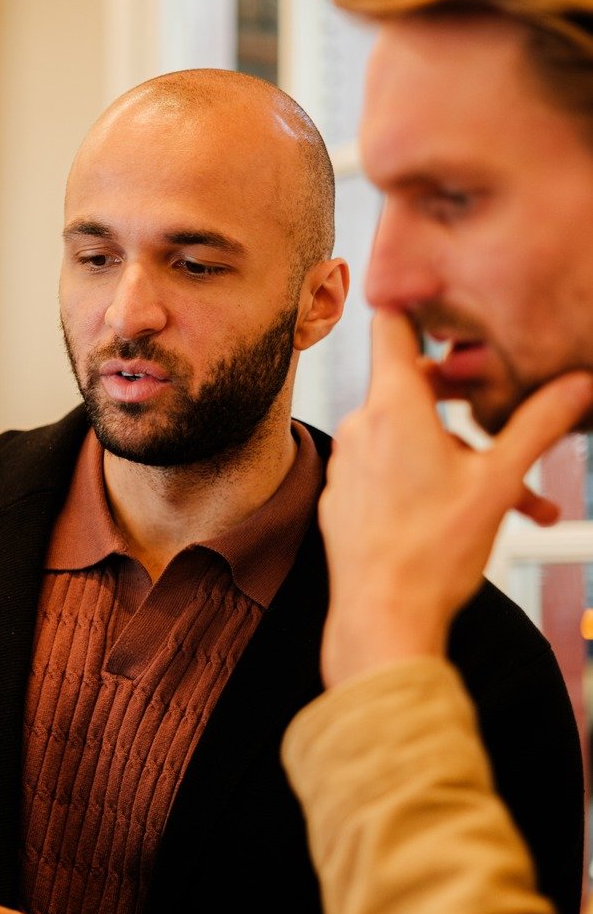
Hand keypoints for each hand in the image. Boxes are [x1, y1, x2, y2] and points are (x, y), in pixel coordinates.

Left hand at [320, 311, 592, 685]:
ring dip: (463, 458)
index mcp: (394, 406)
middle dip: (469, 404)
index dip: (416, 303)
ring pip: (412, 441)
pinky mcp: (344, 499)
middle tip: (509, 420)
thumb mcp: (500, 481)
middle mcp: (362, 425)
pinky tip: (468, 521)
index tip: (441, 295)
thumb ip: (539, 425)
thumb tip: (578, 384)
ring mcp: (348, 463)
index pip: (392, 324)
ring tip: (522, 502)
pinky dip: (428, 485)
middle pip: (415, 387)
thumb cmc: (435, 551)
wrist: (382, 618)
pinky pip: (390, 475)